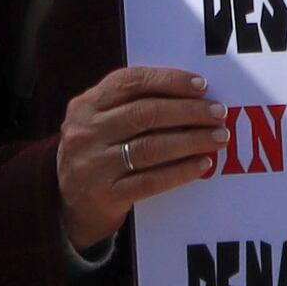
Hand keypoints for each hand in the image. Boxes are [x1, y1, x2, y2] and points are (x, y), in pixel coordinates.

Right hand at [55, 65, 226, 258]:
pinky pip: (151, 181)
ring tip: (218, 138)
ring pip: (150, 147)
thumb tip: (190, 93)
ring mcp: (94, 165)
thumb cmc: (96, 152)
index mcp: (86, 105)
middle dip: (188, 111)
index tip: (202, 86)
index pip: (131, 82)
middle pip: (145, 113)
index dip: (169, 81)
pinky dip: (181, 171)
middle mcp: (86, 132)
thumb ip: (129, 103)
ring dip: (191, 141)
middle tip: (218, 114)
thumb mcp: (98, 121)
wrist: (68, 204)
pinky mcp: (106, 195)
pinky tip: (202, 165)